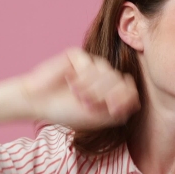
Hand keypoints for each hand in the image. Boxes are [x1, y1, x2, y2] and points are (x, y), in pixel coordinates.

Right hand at [20, 47, 139, 129]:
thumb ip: (119, 111)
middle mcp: (104, 75)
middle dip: (104, 96)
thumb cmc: (66, 111)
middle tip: (87, 103)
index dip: (121, 100)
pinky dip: (81, 78)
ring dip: (91, 89)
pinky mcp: (77, 55)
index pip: (130, 90)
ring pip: (107, 73)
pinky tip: (70, 83)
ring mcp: (91, 64)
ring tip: (76, 94)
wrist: (38, 103)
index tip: (109, 109)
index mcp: (110, 90)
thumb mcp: (97, 118)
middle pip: (120, 82)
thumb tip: (136, 100)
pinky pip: (90, 64)